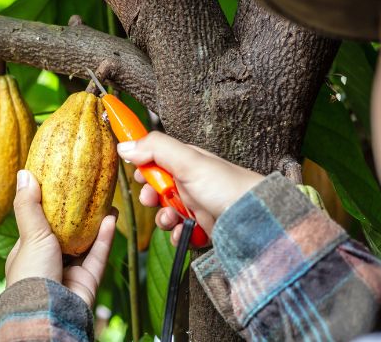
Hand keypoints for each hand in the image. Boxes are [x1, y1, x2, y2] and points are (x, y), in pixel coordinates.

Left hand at [4, 170, 115, 306]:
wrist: (47, 311)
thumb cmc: (31, 274)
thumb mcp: (29, 235)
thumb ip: (28, 205)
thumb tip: (24, 174)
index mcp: (28, 254)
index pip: (39, 226)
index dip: (49, 208)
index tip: (61, 187)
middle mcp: (48, 263)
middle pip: (66, 235)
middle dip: (78, 216)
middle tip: (89, 192)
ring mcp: (68, 273)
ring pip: (85, 244)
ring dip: (96, 224)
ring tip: (107, 202)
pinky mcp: (87, 281)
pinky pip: (98, 256)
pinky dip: (105, 238)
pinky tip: (112, 218)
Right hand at [116, 131, 264, 244]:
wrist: (256, 220)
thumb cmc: (228, 186)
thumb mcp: (189, 161)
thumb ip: (156, 148)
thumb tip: (125, 145)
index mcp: (187, 162)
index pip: (156, 160)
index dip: (144, 168)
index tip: (139, 175)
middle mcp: (191, 183)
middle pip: (158, 189)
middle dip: (151, 197)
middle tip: (152, 199)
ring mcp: (197, 206)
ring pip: (166, 213)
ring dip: (164, 218)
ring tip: (172, 218)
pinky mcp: (202, 229)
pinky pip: (180, 233)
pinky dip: (179, 235)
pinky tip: (185, 233)